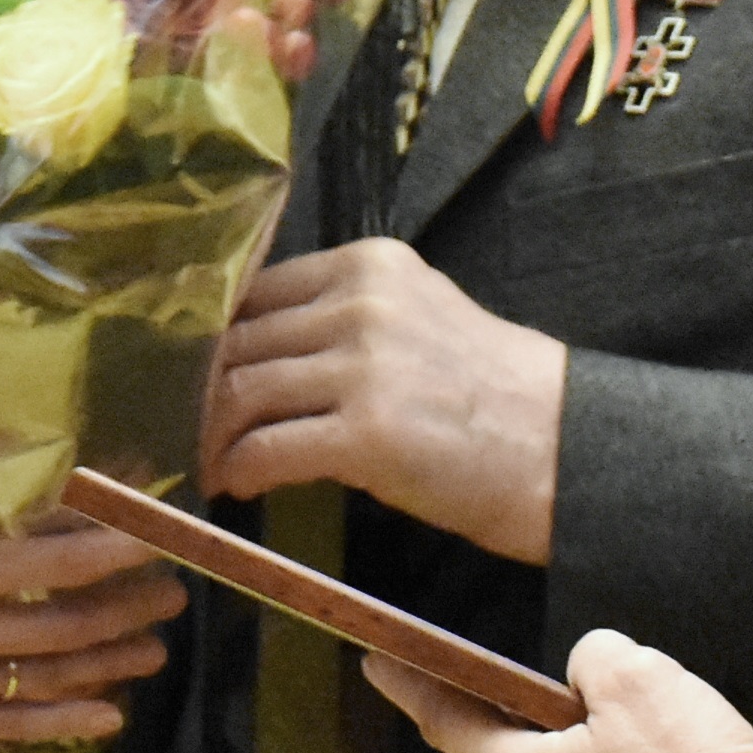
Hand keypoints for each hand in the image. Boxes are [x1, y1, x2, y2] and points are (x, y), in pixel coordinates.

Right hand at [0, 469, 186, 746]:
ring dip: (110, 661)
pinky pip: (9, 728)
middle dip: (126, 606)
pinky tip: (108, 719)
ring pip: (47, 677)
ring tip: (156, 646)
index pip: (45, 561)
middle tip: (172, 590)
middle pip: (64, 624)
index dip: (108, 548)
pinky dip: (64, 725)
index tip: (151, 532)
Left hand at [197, 239, 564, 563]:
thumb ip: (344, 317)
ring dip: (214, 437)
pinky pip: (267, 449)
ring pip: (242, 393)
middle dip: (204, 393)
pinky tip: (237, 487)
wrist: (562, 448)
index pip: (257, 291)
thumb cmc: (491, 393)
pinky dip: (239, 470)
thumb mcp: (419, 317)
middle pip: (240, 342)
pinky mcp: (366, 434)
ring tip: (213, 464)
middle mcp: (361, 303)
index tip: (198, 377)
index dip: (216, 340)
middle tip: (190, 431)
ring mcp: (363, 367)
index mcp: (370, 266)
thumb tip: (256, 349)